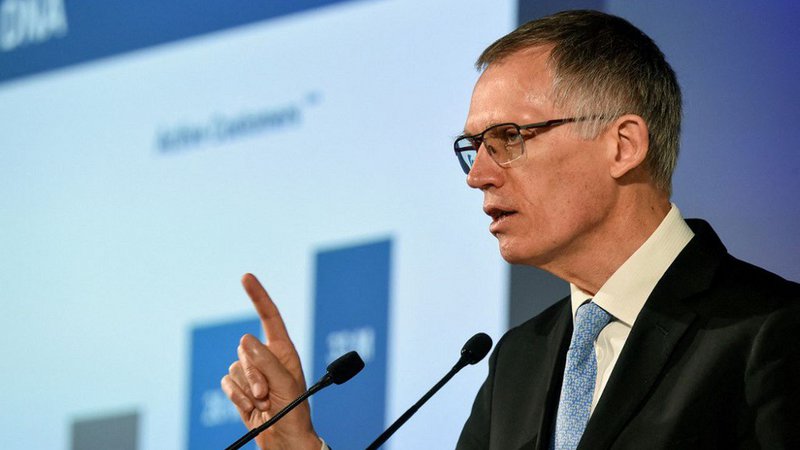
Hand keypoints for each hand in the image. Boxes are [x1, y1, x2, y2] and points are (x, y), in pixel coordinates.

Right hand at [221, 273, 321, 449]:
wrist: (284, 441)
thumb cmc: (294, 412)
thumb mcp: (285, 383)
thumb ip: (266, 360)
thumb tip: (246, 340)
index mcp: (283, 350)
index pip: (269, 316)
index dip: (258, 296)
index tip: (246, 277)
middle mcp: (267, 358)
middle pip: (245, 348)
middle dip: (253, 372)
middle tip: (266, 393)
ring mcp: (253, 374)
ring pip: (234, 368)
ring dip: (246, 388)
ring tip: (264, 403)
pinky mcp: (240, 389)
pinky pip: (227, 383)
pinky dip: (236, 397)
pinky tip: (251, 407)